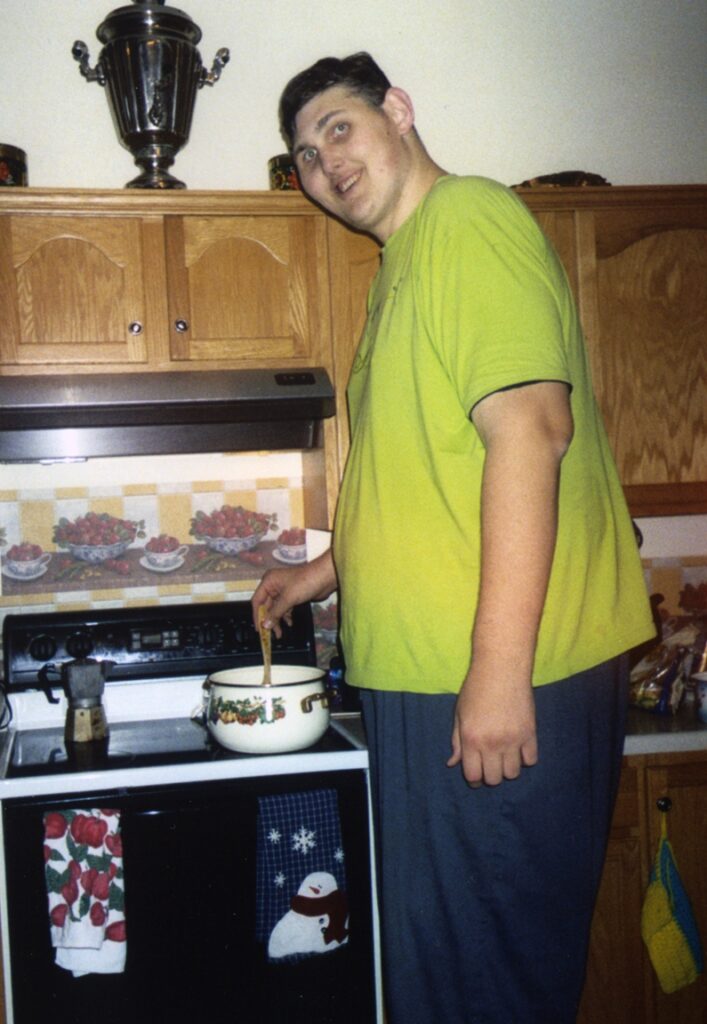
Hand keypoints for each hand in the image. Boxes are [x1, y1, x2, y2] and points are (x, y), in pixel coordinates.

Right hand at [251, 550, 336, 636]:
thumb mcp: (288, 598)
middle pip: (266, 606)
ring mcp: (283, 591)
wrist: (325, 577)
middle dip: (269, 620)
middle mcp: (273, 585)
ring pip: (276, 608)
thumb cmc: (305, 582)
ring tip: (280, 633)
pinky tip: (289, 623)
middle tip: (270, 634)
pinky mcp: (292, 595)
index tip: (258, 629)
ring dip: (277, 620)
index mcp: (268, 582)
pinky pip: (284, 608)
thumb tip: (265, 625)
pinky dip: (286, 616)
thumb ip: (275, 613)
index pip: (257, 601)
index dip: (257, 615)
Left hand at [447, 671, 537, 785]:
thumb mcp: (459, 714)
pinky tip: (519, 749)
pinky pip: (531, 760)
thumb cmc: (476, 688)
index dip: (475, 780)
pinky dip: (525, 759)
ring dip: (507, 769)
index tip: (476, 776)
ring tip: (504, 756)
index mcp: (471, 739)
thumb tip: (452, 763)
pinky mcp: (530, 733)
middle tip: (490, 764)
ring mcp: (513, 740)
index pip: (474, 775)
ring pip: (513, 773)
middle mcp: (492, 744)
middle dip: (490, 776)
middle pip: (495, 779)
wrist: (502, 669)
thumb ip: (457, 741)